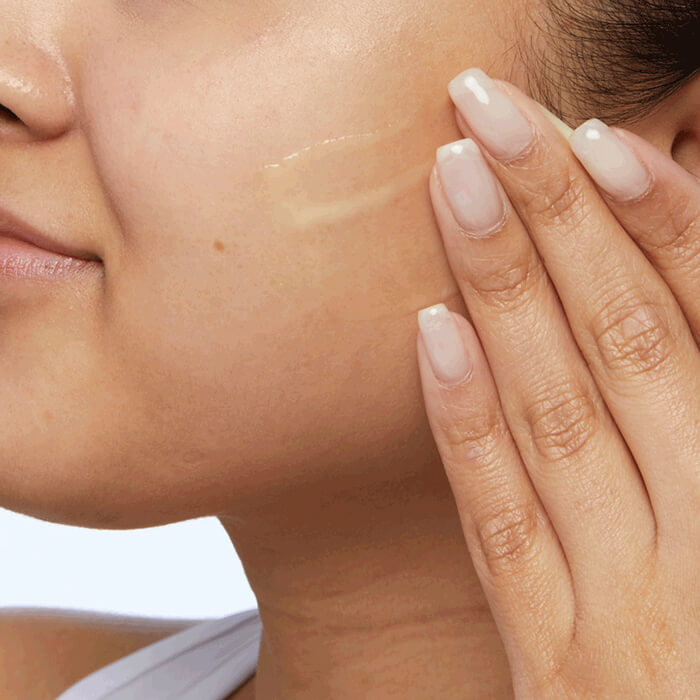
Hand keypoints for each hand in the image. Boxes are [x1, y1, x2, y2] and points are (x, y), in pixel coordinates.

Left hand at [416, 68, 698, 697]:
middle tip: (492, 114)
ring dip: (503, 288)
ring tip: (455, 181)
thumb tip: (670, 299)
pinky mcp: (554, 661)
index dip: (656, 222)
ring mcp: (622, 604)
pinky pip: (501, 525)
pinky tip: (431, 332)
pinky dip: (468, 425)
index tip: (590, 138)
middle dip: (558, 217)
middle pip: (623, 341)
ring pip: (556, 413)